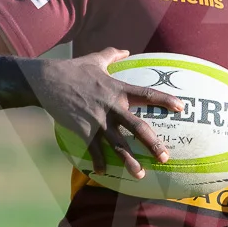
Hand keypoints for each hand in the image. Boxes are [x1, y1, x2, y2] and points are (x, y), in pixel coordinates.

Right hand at [25, 48, 182, 177]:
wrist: (46, 81)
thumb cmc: (72, 69)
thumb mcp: (95, 59)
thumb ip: (112, 55)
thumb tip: (125, 51)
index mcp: (118, 89)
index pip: (147, 94)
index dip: (165, 100)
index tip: (181, 108)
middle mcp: (111, 106)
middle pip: (138, 127)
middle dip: (153, 143)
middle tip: (165, 157)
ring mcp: (97, 120)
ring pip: (118, 144)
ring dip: (130, 161)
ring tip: (141, 175)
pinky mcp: (82, 130)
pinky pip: (93, 150)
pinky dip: (98, 162)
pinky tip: (103, 172)